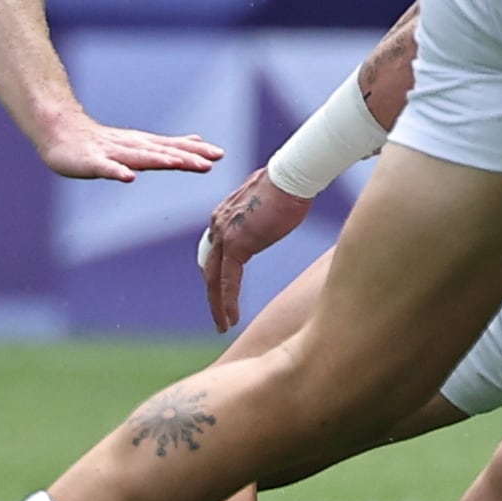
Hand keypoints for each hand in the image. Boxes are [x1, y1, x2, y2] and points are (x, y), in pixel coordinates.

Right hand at [35, 108, 222, 184]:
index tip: (220, 154)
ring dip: (158, 160)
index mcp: (144, 145)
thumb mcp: (141, 143)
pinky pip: (106, 168)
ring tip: (176, 163)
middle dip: (186, 157)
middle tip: (209, 162)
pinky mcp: (92, 161)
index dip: (196, 151)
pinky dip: (117, 172)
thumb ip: (169, 145)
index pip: (174, 148)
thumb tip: (197, 141)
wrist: (61, 131)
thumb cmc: (102, 141)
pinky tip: (128, 177)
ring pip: (138, 157)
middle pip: (162, 152)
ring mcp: (112, 153)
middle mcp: (132, 146)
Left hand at [197, 167, 311, 331]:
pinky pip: (227, 281)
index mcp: (224, 215)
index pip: (214, 251)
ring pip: (214, 278)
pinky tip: (230, 319)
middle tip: (218, 313)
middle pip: (210, 267)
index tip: (221, 288)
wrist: (292, 176)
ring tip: (223, 324)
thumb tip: (273, 217)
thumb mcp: (268, 204)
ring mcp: (224, 235)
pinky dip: (227, 302)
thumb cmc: (289, 185)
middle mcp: (218, 224)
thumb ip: (261, 216)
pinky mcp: (236, 245)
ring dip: (217, 304)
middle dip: (213, 292)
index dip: (217, 272)